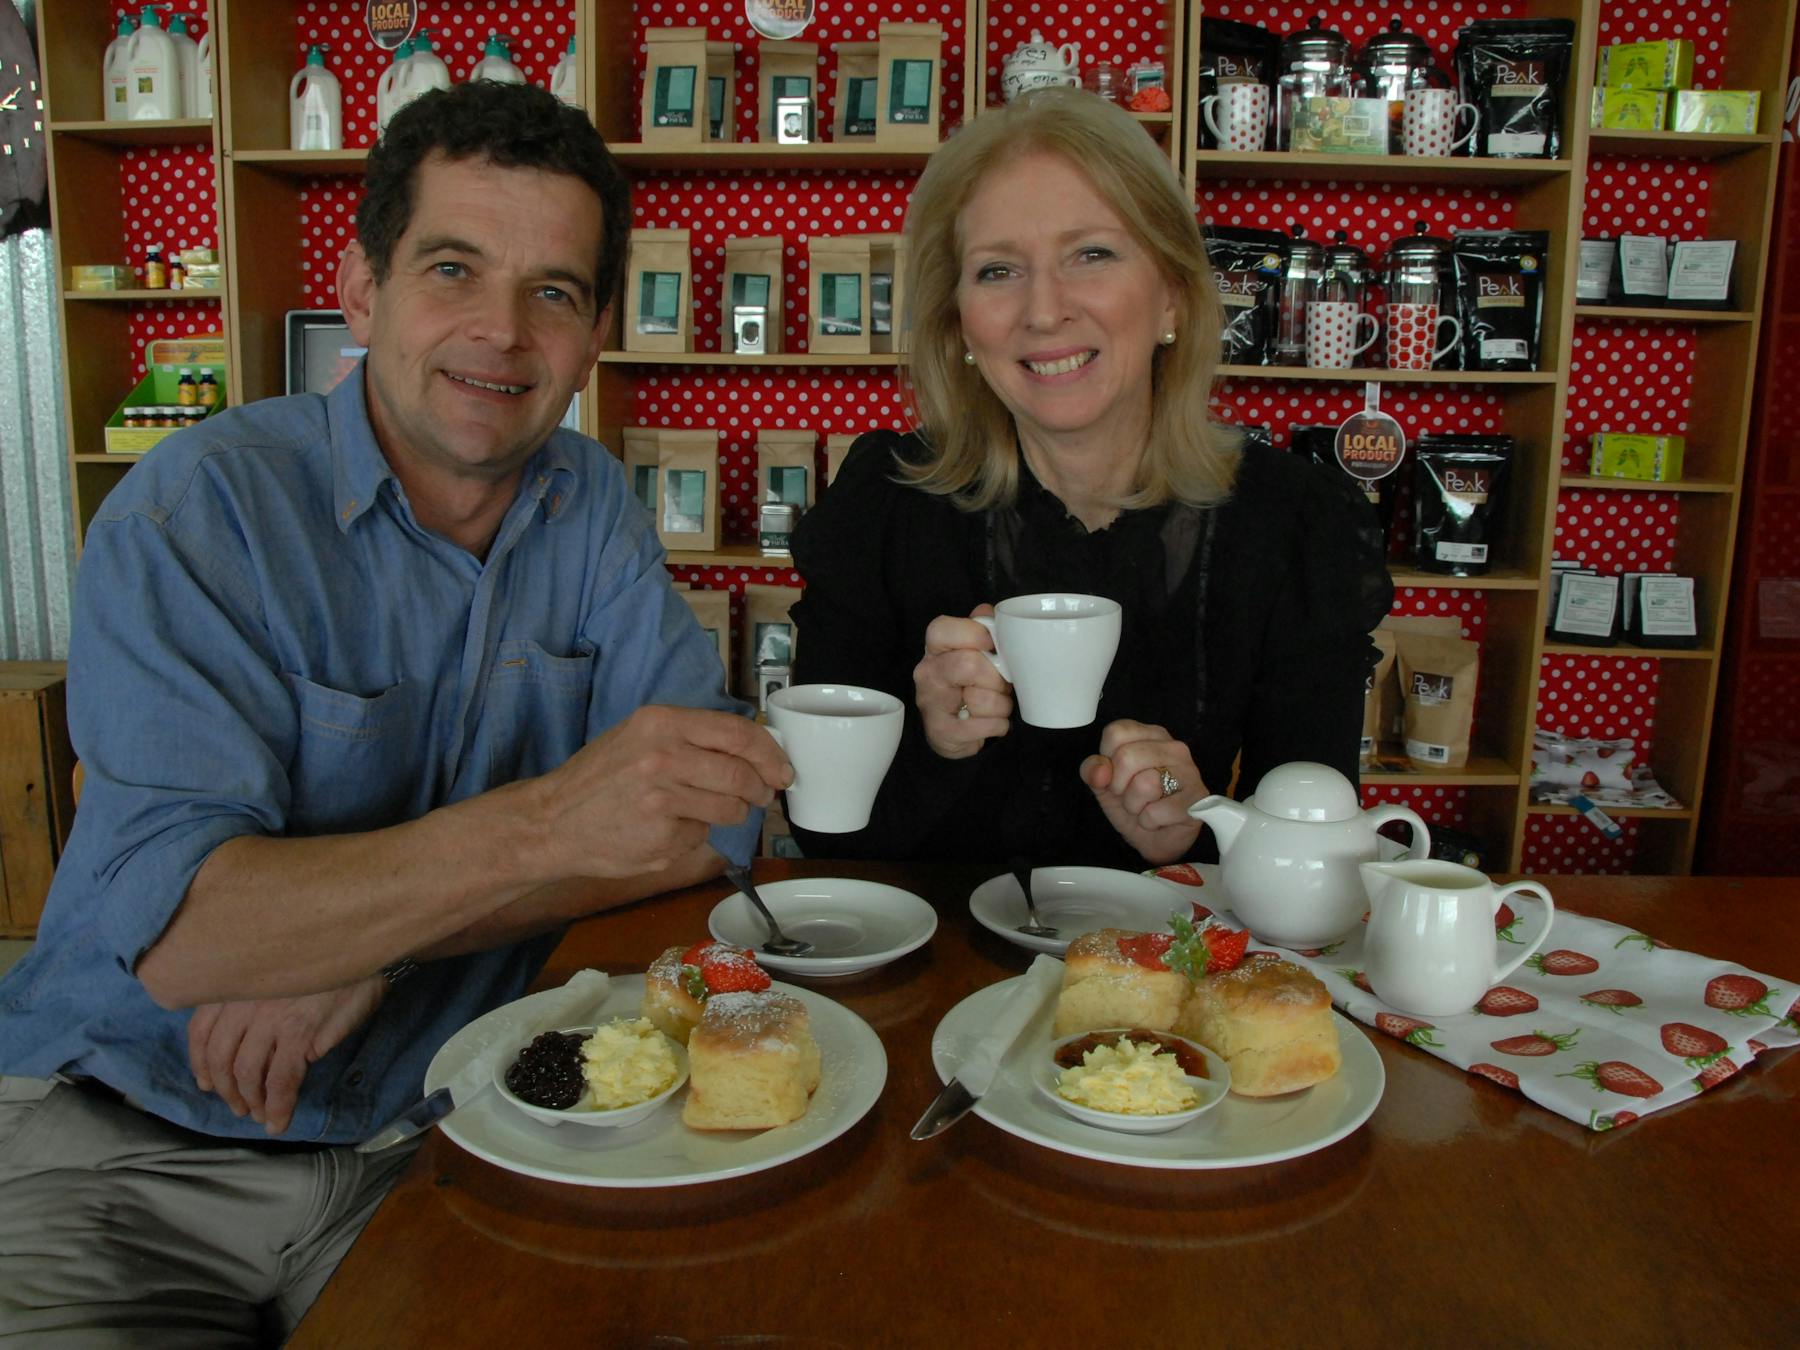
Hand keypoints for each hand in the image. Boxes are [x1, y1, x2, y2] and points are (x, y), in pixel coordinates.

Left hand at [188, 975, 386, 1134]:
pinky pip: (281, 1079)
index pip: (200, 1030)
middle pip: (220, 1056)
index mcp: (237, 984)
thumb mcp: (278, 973)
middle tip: (238, 1107)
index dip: (200, 1063)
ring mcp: (270, 1017)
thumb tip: (255, 1043)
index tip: (206, 1082)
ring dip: (250, 1101)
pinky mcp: (299, 1032)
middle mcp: (244, 1000)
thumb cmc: (324, 959)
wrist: (363, 948)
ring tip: (259, 1115)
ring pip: (246, 1072)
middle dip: (226, 1090)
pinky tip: (278, 1120)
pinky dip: (277, 1105)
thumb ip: (257, 1000)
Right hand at [541, 706, 790, 876]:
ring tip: (710, 811)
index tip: (782, 768)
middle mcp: (662, 756)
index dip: (769, 753)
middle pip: (740, 773)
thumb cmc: (600, 778)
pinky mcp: (662, 836)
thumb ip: (690, 738)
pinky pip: (702, 835)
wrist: (552, 822)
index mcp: (660, 722)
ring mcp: (662, 799)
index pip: (736, 732)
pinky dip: (696, 834)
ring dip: (734, 813)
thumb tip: (751, 749)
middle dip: (760, 789)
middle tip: (762, 795)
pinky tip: (666, 829)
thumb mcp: (639, 737)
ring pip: (730, 808)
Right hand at [914, 606, 1012, 759]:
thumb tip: (989, 612)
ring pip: (981, 699)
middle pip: (969, 664)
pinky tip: (990, 722)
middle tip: (1000, 685)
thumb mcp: (973, 653)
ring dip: (1001, 705)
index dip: (975, 634)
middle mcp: (928, 672)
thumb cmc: (967, 685)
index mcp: (935, 648)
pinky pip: (985, 726)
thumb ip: (981, 629)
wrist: (952, 731)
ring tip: (995, 705)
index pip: (943, 629)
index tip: (992, 646)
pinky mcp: (941, 731)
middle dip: (997, 678)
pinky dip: (998, 725)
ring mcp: (931, 702)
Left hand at [1079, 720, 1204, 864]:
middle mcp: (1173, 748)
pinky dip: (1149, 822)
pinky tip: (1160, 819)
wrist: (1157, 840)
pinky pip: (1156, 812)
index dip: (1107, 761)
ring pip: (1144, 784)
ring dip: (1135, 806)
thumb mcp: (1104, 786)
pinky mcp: (1197, 799)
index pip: (1116, 733)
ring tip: (1145, 807)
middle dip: (1119, 786)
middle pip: (1127, 757)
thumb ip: (1093, 771)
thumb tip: (1099, 770)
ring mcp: (1189, 771)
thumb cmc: (1135, 805)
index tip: (1116, 775)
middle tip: (1130, 796)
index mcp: (1150, 736)